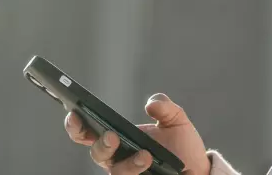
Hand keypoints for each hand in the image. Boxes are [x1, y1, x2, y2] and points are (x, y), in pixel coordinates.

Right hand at [65, 93, 211, 174]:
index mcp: (116, 138)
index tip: (74, 113)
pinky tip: (149, 164)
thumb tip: (151, 104)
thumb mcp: (176, 120)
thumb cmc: (181, 146)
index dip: (75, 125)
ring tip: (145, 155)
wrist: (197, 171)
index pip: (87, 133)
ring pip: (116, 173)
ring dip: (128, 164)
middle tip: (112, 136)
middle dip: (101, 145)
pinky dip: (137, 172)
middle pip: (97, 154)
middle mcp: (117, 159)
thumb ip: (165, 107)